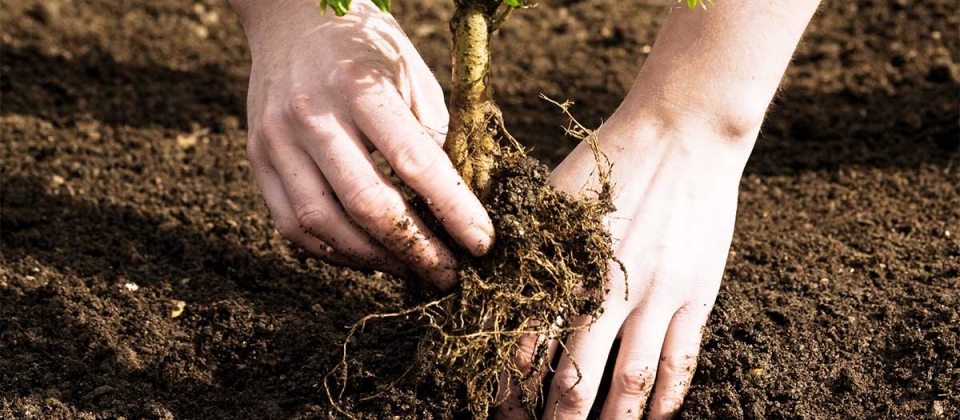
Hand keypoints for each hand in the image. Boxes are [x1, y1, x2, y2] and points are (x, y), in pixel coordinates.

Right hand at [231, 0, 493, 288]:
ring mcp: (276, 140)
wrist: (290, 17)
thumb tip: (459, 202)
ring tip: (411, 269)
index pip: (415, 161)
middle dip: (415, 249)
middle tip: (448, 274)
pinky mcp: (256, 159)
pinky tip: (367, 256)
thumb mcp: (413, 75)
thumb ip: (433, 135)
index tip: (482, 243)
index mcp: (361, 85)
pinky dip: (333, 251)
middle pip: (366, 203)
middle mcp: (312, 115)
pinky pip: (293, 225)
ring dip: (374, 259)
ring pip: (324, 223)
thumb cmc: (366, 48)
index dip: (453, 209)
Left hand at [497, 112, 754, 418]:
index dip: (510, 388)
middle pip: (575, 377)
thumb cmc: (609, 159)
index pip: (525, 346)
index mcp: (564, 266)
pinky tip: (657, 419)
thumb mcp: (551, 196)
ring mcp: (656, 295)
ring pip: (630, 381)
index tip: (501, 412)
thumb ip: (524, 244)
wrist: (683, 131)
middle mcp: (606, 290)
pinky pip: (682, 360)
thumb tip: (486, 281)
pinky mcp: (696, 293)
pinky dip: (668, 398)